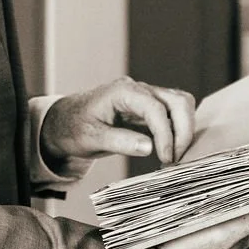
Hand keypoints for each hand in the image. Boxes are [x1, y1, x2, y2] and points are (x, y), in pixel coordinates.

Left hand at [40, 79, 194, 173]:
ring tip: (174, 155)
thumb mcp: (91, 138)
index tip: (166, 158)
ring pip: (180, 104)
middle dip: (183, 130)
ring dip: (184, 129)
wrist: (64, 122)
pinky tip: (170, 150)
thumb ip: (119, 141)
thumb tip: (149, 147)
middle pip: (177, 101)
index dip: (166, 134)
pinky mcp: (149, 107)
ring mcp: (145, 96)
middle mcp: (138, 89)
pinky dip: (178, 129)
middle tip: (175, 159)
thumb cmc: (74, 127)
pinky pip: (173, 113)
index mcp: (122, 91)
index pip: (156, 108)